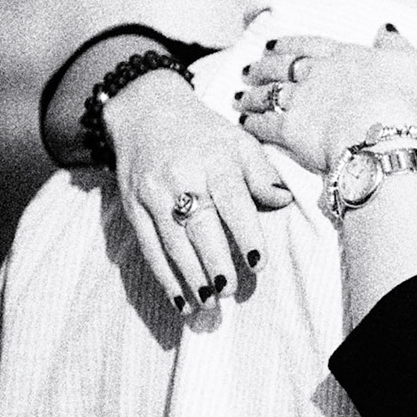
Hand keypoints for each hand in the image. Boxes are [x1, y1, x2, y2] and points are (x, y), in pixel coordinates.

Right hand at [104, 69, 295, 312]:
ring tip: (209, 304)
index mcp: (214, 161)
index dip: (246, 234)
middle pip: (200, 226)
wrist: (146, 112)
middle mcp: (181, 177)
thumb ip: (263, 173)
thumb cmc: (205, 134)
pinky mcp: (133, 207)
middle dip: (215, 261)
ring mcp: (153, 194)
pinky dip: (165, 277)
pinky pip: (149, 248)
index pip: (232, 201)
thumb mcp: (239, 142)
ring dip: (190, 276)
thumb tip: (284, 201)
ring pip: (173, 242)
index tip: (258, 263)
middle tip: (230, 291)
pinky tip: (181, 301)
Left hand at [236, 26, 416, 174]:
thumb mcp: (412, 63)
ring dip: (250, 94)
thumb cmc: (402, 100)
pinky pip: (264, 123)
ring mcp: (300, 100)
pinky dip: (252, 122)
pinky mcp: (290, 129)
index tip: (272, 45)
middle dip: (262, 67)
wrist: (382, 133)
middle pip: (280, 66)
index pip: (309, 44)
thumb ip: (397, 45)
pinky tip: (244, 122)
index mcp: (343, 55)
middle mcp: (316, 73)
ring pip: (266, 92)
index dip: (289, 44)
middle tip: (247, 69)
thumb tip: (386, 29)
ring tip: (238, 96)